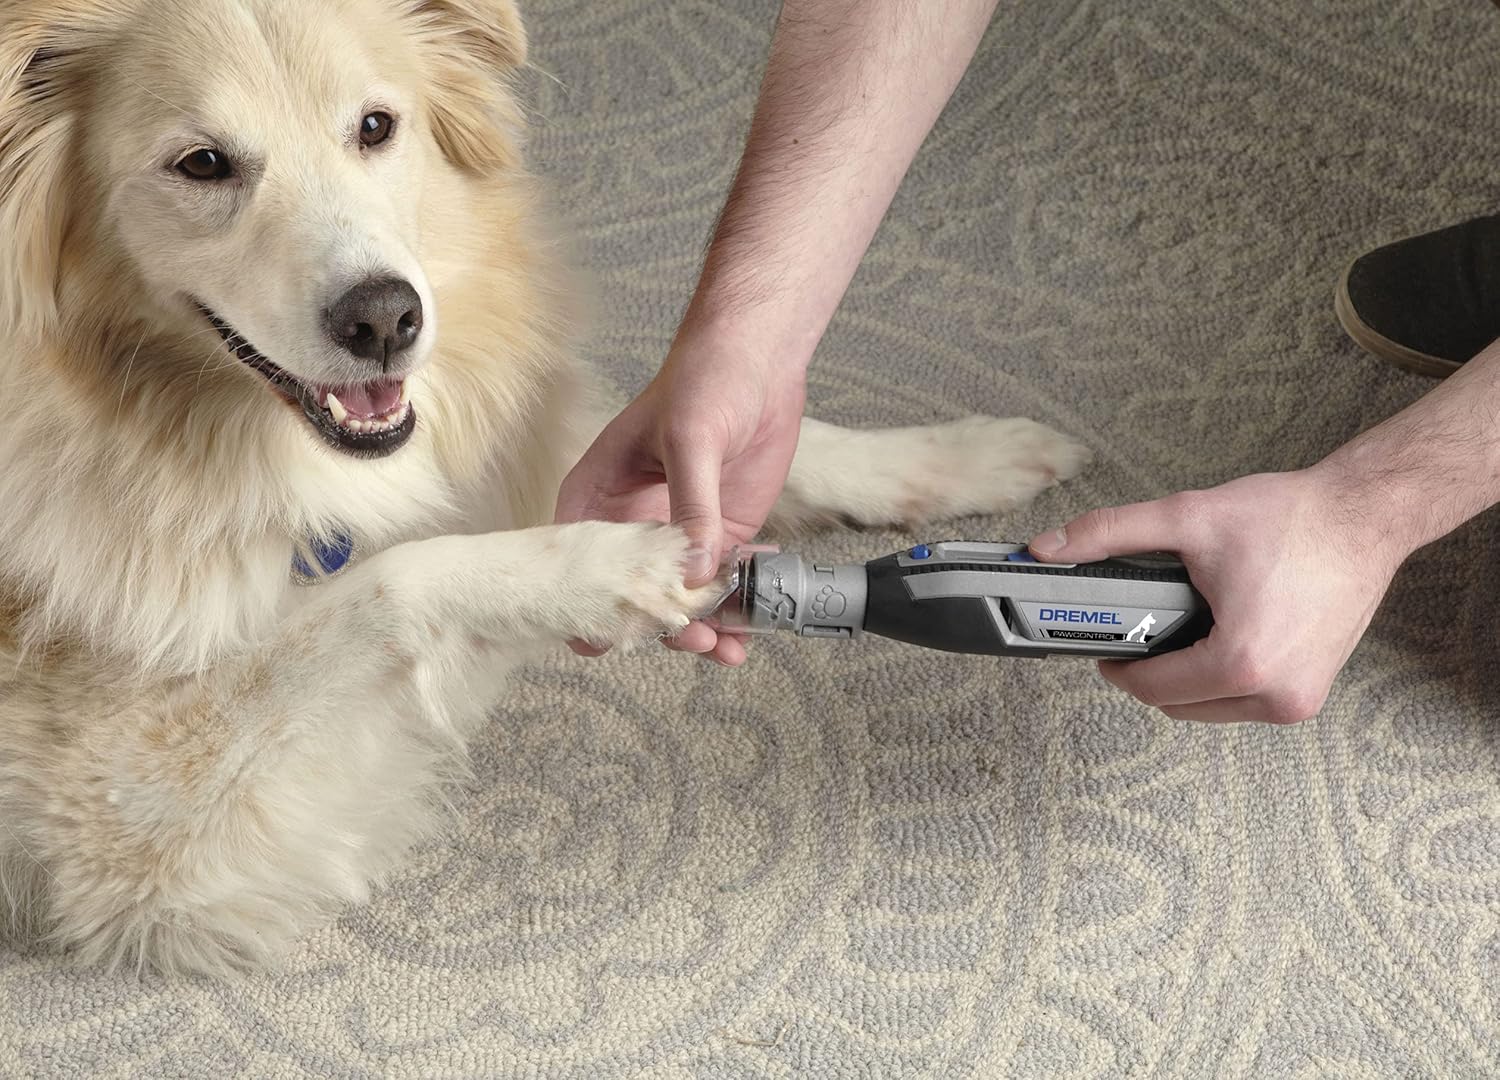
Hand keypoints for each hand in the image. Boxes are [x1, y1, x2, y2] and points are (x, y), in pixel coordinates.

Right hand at [555, 328, 806, 665]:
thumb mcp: (689, 439)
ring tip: (725, 647)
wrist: (759, 360)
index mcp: (598, 495)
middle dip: (657, 625)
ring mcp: (678, 535)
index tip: (604, 641)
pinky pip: (721, 588)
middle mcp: (632, 524)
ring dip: (699, 630)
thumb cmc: (704, 379)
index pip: (580, 561)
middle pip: (632, 593)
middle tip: (691, 640)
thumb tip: (694, 573)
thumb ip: (691, 506)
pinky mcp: (721, 537)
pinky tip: (748, 634)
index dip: (587, 604)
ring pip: (678, 601)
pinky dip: (734, 614)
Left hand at [1028, 464, 1407, 722]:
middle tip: (1139, 633)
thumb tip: (1050, 547)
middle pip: (1179, 705)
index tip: (1105, 646)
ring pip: (1211, 709)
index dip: (1118, 667)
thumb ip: (1109, 533)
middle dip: (1151, 672)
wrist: (1364, 516)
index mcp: (1242, 663)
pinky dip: (1221, 679)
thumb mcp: (1188, 518)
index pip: (1152, 689)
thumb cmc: (1292, 519)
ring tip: (1178, 631)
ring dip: (1186, 679)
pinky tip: (1214, 638)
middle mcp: (1276, 695)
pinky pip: (1246, 702)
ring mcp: (1299, 700)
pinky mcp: (1312, 693)